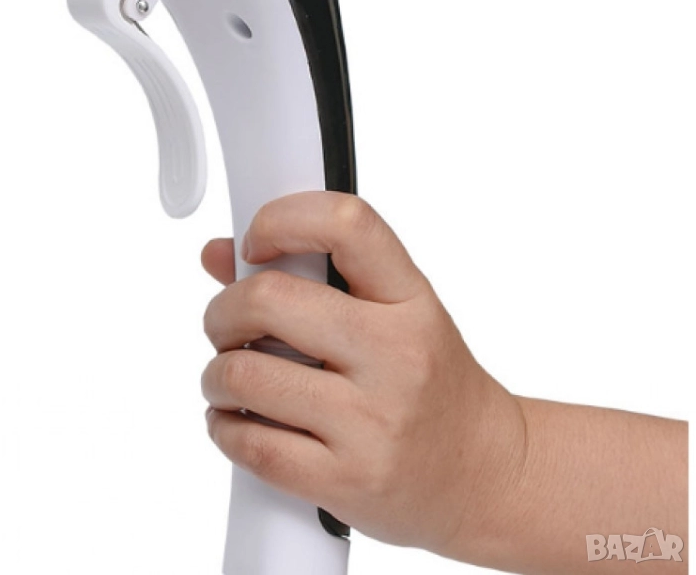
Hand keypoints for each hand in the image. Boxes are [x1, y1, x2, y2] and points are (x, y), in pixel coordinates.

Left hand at [200, 191, 526, 554]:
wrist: (486, 474)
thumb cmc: (431, 383)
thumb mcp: (393, 314)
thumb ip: (309, 275)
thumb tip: (217, 254)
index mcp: (409, 300)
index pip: (346, 225)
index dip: (282, 220)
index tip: (254, 242)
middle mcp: (396, 355)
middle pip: (270, 300)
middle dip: (223, 311)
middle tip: (225, 325)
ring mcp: (373, 422)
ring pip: (246, 375)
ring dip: (215, 374)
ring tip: (227, 378)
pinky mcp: (348, 482)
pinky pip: (252, 444)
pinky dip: (223, 428)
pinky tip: (234, 421)